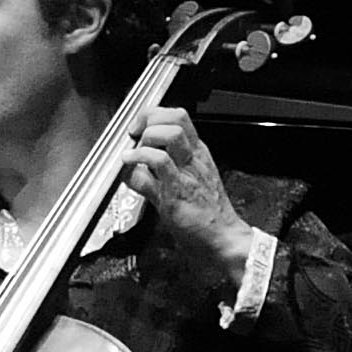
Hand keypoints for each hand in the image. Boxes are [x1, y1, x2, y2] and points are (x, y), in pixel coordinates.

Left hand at [122, 108, 251, 277]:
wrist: (222, 237)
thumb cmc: (205, 213)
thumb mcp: (188, 179)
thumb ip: (165, 166)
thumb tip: (136, 158)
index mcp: (197, 152)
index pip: (178, 116)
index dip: (152, 115)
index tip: (137, 126)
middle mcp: (193, 158)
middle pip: (174, 118)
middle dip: (147, 121)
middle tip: (133, 137)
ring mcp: (185, 173)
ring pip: (168, 136)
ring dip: (144, 141)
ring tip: (132, 155)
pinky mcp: (175, 192)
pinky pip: (156, 166)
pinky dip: (136, 164)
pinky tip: (128, 170)